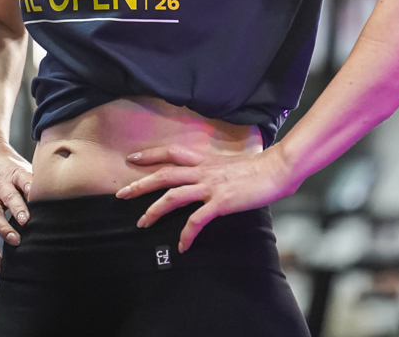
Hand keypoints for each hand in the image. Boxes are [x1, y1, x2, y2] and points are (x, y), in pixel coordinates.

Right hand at [0, 137, 32, 270]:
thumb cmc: (8, 166)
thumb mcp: (22, 166)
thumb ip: (38, 181)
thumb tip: (66, 194)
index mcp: (14, 174)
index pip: (23, 178)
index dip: (30, 187)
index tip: (36, 195)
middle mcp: (0, 187)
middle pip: (8, 197)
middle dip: (17, 209)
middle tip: (26, 221)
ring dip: (3, 229)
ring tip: (15, 242)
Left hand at [114, 144, 296, 251]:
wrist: (277, 169)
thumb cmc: (259, 166)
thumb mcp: (230, 163)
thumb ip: (215, 169)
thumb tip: (209, 176)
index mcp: (204, 160)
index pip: (170, 153)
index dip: (149, 155)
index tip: (131, 158)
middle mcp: (202, 171)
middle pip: (163, 174)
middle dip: (140, 184)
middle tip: (121, 194)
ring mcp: (210, 186)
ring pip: (172, 196)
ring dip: (154, 210)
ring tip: (142, 223)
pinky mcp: (220, 202)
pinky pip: (196, 220)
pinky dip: (186, 234)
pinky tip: (182, 245)